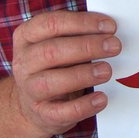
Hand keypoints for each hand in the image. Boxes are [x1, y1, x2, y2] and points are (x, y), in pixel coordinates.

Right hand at [11, 10, 119, 137]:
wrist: (35, 104)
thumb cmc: (54, 66)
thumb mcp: (59, 44)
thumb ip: (79, 35)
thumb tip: (109, 32)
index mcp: (27, 36)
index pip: (51, 23)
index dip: (82, 23)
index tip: (109, 26)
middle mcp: (24, 63)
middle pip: (52, 51)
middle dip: (87, 46)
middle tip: (114, 46)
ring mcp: (29, 90)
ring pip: (51, 82)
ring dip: (83, 74)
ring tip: (107, 71)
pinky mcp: (42, 114)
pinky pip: (61, 112)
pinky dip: (83, 106)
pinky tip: (101, 98)